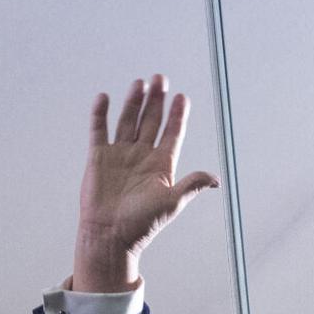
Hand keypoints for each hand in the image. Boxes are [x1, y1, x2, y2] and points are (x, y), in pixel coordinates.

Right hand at [73, 74, 218, 291]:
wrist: (110, 235)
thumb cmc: (141, 224)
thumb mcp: (171, 202)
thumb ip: (192, 185)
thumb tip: (215, 178)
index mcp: (160, 166)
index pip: (171, 134)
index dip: (177, 116)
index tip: (182, 98)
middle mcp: (141, 157)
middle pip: (150, 121)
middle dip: (156, 100)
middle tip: (161, 78)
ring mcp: (119, 155)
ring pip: (128, 121)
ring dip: (134, 102)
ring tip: (140, 83)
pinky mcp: (98, 157)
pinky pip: (99, 130)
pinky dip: (100, 114)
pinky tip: (104, 97)